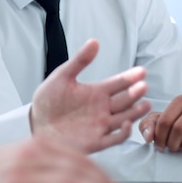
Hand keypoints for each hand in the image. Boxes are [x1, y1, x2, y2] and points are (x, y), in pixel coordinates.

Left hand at [30, 39, 150, 153]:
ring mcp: (100, 125)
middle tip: (143, 86)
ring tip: (145, 104)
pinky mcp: (96, 141)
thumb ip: (79, 61)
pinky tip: (126, 123)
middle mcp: (102, 108)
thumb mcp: (62, 77)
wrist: (36, 123)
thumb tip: (94, 42)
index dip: (130, 78)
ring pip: (124, 118)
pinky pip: (114, 138)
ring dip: (135, 112)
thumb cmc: (48, 100)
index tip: (141, 71)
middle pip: (124, 100)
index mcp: (96, 92)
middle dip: (135, 93)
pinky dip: (123, 133)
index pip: (118, 83)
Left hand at [139, 95, 181, 153]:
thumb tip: (149, 137)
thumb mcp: (157, 125)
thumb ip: (147, 126)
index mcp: (181, 100)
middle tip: (172, 148)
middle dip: (173, 143)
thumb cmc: (175, 129)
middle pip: (180, 128)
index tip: (160, 146)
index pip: (166, 120)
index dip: (160, 137)